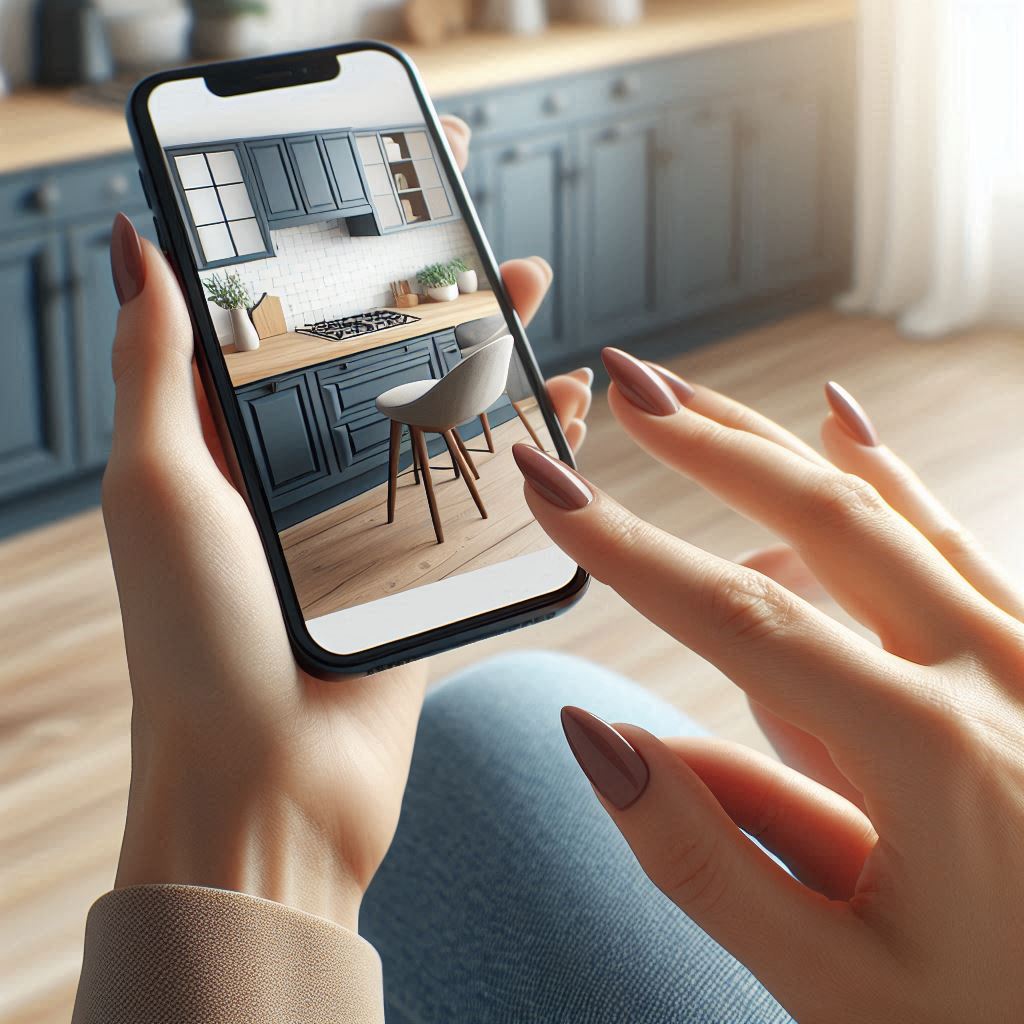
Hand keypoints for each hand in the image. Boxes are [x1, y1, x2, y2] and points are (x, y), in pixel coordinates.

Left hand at [106, 116, 592, 930]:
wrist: (273, 788)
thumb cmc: (197, 648)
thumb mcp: (158, 488)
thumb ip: (158, 367)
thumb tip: (141, 248)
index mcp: (226, 445)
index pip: (281, 324)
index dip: (324, 257)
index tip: (371, 198)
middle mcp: (298, 475)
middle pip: (374, 360)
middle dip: (425, 294)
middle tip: (473, 237)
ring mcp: (367, 520)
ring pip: (439, 415)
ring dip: (485, 354)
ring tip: (531, 298)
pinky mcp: (424, 567)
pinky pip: (480, 488)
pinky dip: (522, 441)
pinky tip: (558, 406)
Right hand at [513, 348, 1023, 1020]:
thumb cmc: (990, 1020)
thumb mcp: (832, 982)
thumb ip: (704, 856)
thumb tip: (596, 737)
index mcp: (929, 748)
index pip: (737, 618)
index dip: (629, 548)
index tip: (552, 489)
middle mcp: (991, 670)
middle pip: (818, 519)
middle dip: (707, 448)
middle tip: (627, 389)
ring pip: (885, 508)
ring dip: (779, 445)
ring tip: (696, 399)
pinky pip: (953, 537)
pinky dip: (890, 474)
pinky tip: (844, 421)